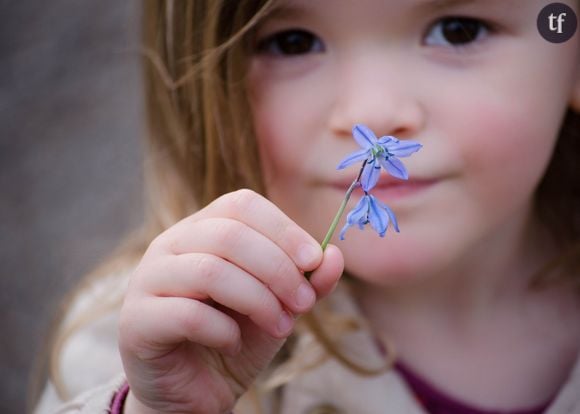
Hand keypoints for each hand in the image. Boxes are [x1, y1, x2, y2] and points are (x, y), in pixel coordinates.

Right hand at [119, 189, 343, 413]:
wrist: (193, 391)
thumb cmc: (235, 338)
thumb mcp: (280, 307)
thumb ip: (306, 282)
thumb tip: (334, 255)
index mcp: (202, 230)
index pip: (241, 204)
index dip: (283, 229)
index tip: (314, 261)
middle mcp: (170, 245)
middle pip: (229, 234)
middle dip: (278, 269)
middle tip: (304, 304)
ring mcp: (147, 280)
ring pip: (210, 271)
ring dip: (258, 300)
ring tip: (282, 328)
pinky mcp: (136, 322)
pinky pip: (188, 315)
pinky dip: (224, 332)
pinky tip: (232, 345)